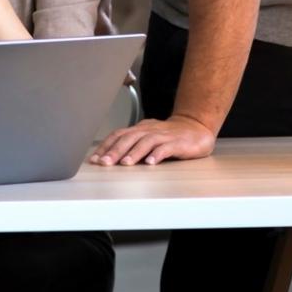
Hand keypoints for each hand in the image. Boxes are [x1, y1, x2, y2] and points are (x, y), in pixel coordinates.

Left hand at [90, 114, 215, 165]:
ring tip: (125, 163)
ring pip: (146, 142)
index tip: (95, 159)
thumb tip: (109, 157)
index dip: (106, 146)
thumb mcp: (147, 137)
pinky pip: (166, 148)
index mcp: (139, 129)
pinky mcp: (178, 143)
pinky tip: (150, 163)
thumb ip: (131, 144)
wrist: (195, 127)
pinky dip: (157, 154)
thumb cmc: (169, 135)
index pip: (118, 135)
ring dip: (134, 153)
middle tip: (105, 163)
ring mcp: (164, 136)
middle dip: (115, 151)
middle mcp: (149, 130)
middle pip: (129, 138)